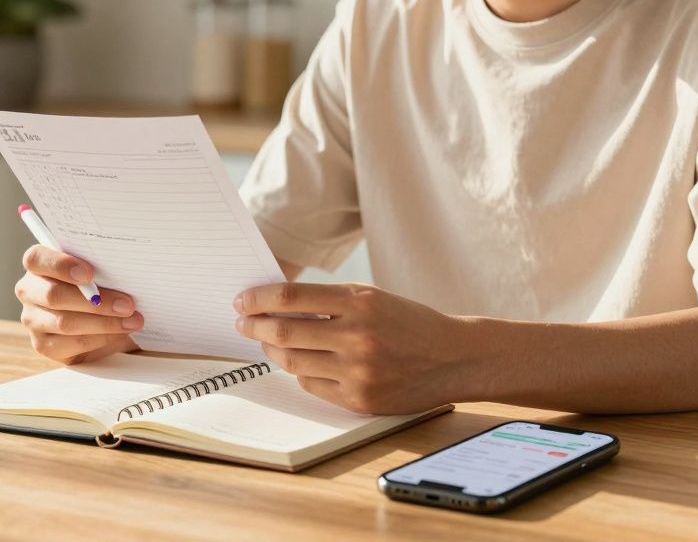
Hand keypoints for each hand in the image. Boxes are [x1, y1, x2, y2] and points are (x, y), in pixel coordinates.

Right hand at [14, 245, 141, 363]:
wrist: (100, 320)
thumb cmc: (99, 286)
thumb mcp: (99, 271)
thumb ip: (102, 267)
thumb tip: (126, 271)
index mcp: (38, 264)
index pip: (36, 258)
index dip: (61, 265)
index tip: (89, 273)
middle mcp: (29, 291)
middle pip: (53, 294)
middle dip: (95, 301)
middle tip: (128, 304)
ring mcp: (32, 319)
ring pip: (64, 322)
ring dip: (104, 322)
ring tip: (132, 320)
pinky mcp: (43, 344)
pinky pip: (71, 343)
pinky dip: (100, 338)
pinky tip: (118, 333)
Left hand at [233, 282, 468, 414]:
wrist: (455, 357)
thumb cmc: (409, 322)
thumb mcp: (373, 298)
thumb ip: (328, 301)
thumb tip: (274, 306)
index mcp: (361, 302)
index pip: (292, 298)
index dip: (259, 299)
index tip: (242, 300)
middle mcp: (358, 336)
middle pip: (284, 332)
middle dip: (255, 326)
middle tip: (242, 322)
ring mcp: (359, 372)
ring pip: (293, 362)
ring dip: (272, 351)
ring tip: (267, 343)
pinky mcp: (360, 400)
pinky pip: (312, 386)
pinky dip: (301, 372)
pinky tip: (302, 363)